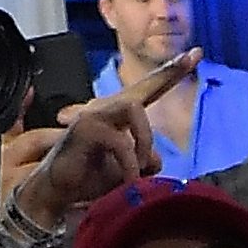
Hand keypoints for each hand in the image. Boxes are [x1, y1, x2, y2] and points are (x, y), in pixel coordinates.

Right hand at [15, 57, 182, 229]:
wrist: (52, 193)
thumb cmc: (86, 180)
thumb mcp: (124, 171)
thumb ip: (143, 161)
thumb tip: (156, 159)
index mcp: (116, 118)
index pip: (147, 90)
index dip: (169, 73)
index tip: (195, 53)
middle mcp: (104, 110)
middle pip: (142, 88)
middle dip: (168, 75)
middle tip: (193, 60)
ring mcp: (92, 116)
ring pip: (133, 107)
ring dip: (144, 139)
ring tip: (140, 165)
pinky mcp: (84, 128)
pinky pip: (120, 141)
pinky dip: (129, 163)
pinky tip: (127, 179)